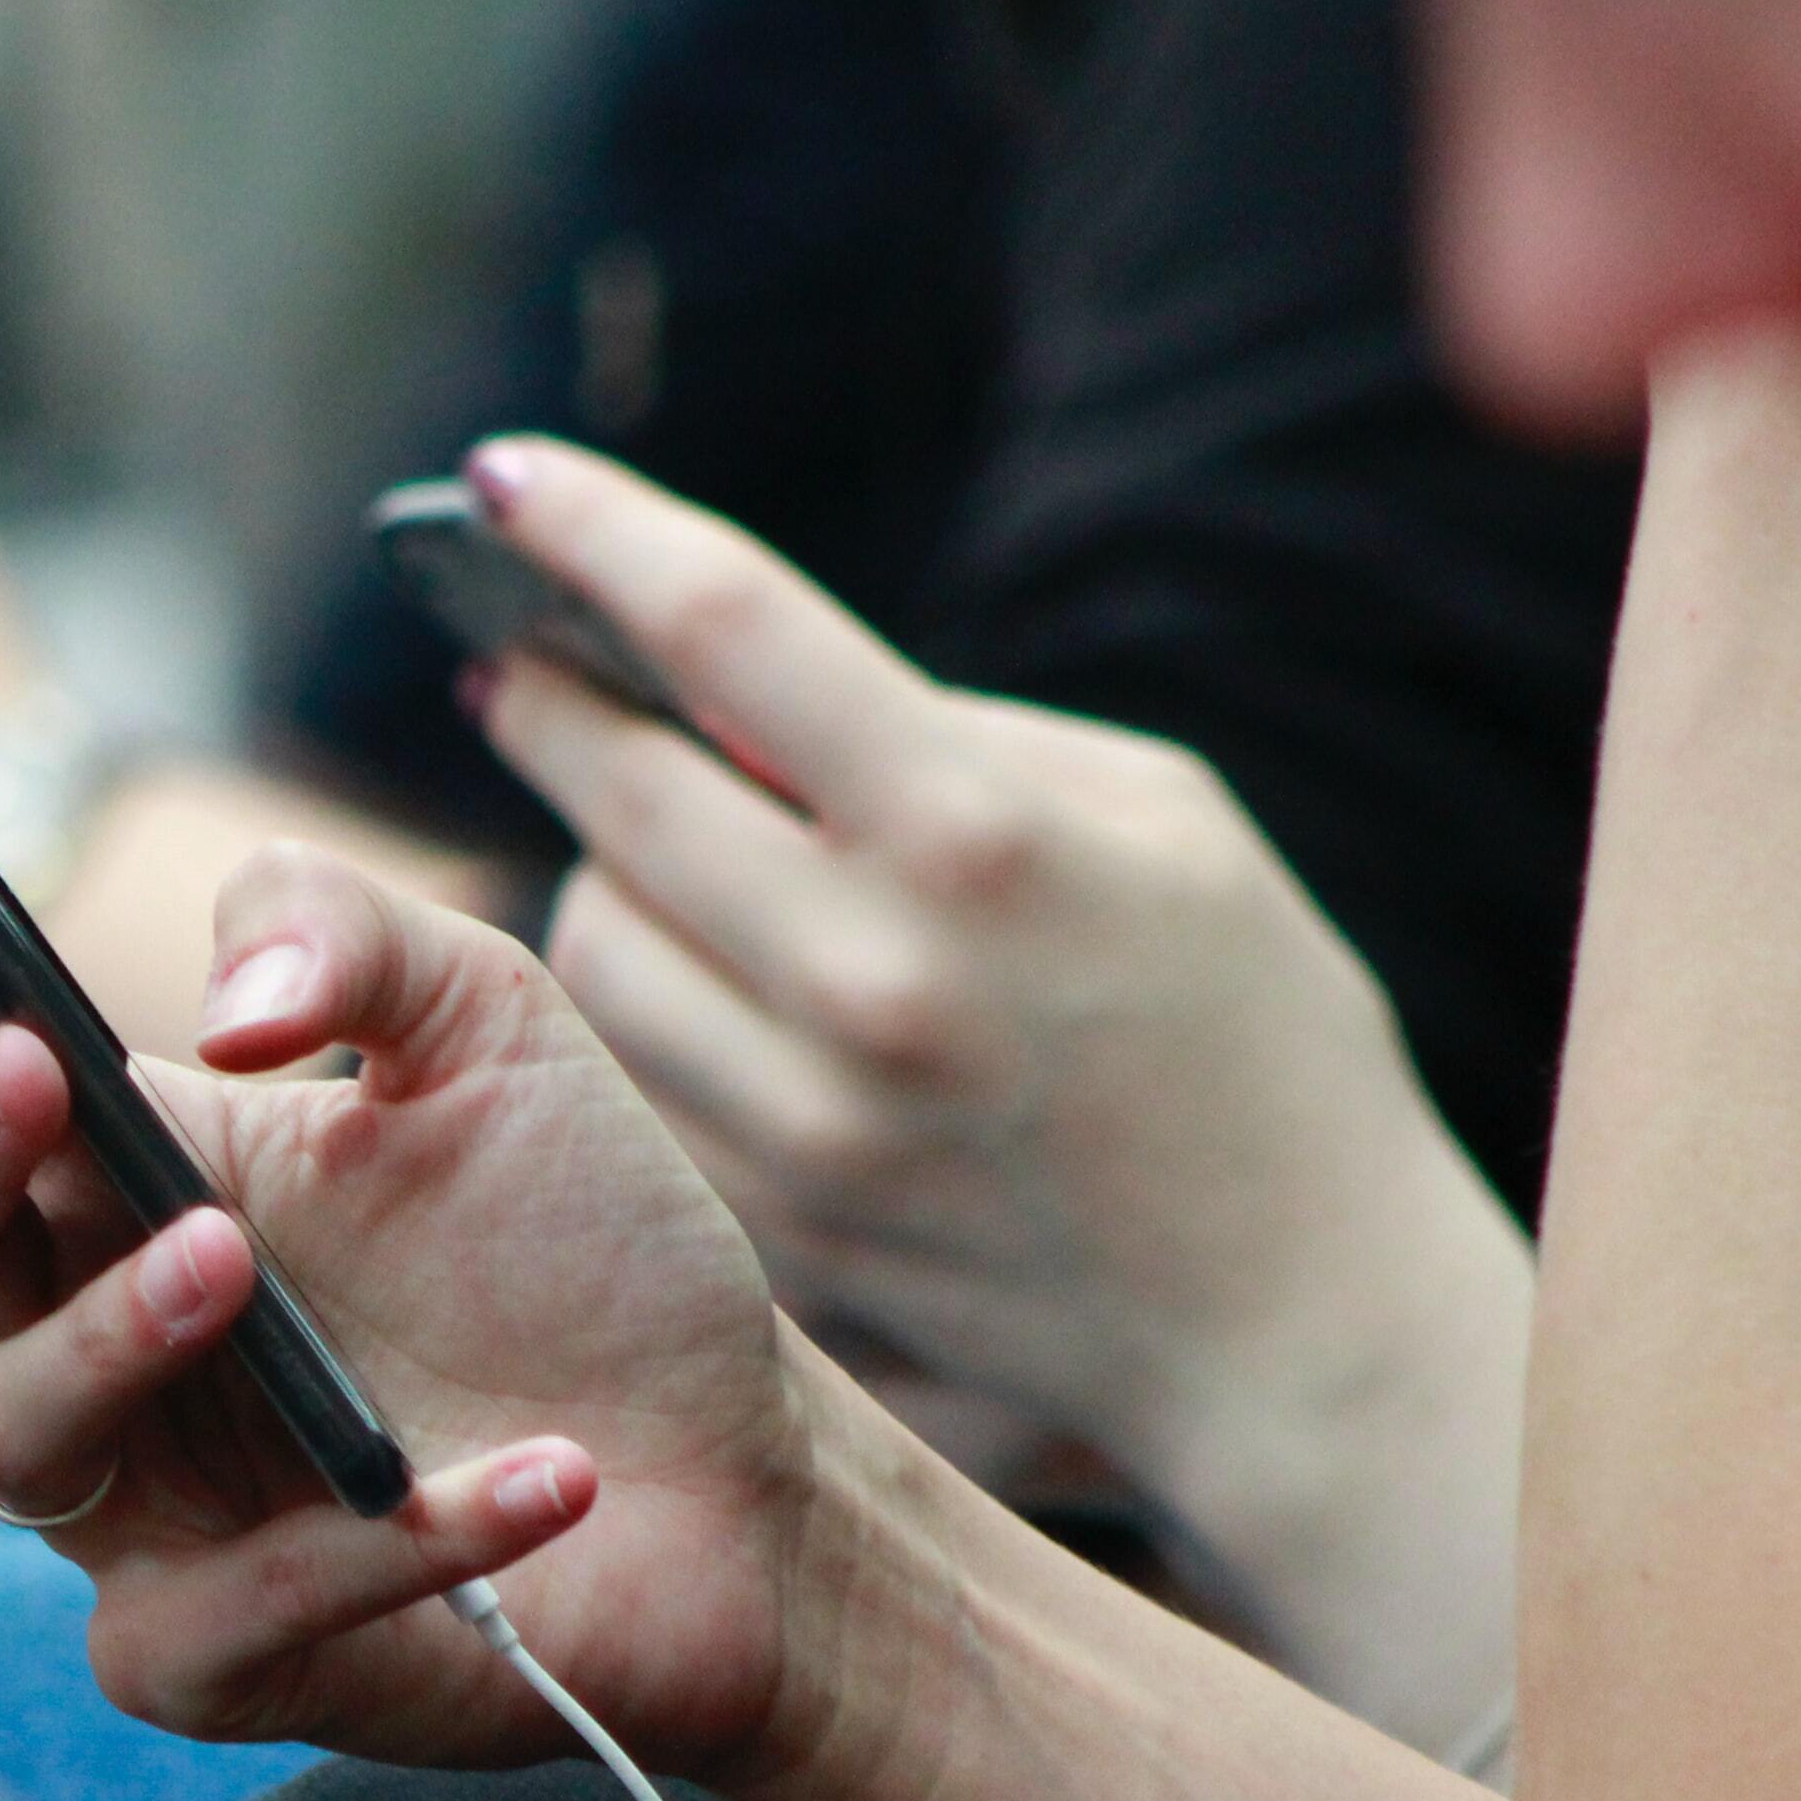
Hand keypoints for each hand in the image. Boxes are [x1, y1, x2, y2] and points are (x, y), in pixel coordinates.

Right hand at [0, 834, 878, 1775]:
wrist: (746, 1473)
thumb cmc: (587, 1248)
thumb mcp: (492, 1029)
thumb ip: (348, 934)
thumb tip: (223, 1006)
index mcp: (131, 1173)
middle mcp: (102, 1334)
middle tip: (32, 1076)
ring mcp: (149, 1506)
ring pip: (12, 1435)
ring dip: (105, 1338)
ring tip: (232, 1260)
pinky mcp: (230, 1658)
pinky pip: (226, 1616)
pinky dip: (377, 1545)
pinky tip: (546, 1475)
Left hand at [467, 437, 1533, 1755]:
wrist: (1299, 1322)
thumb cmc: (1255, 1035)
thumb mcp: (1160, 821)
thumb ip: (951, 740)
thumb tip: (749, 698)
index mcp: (976, 833)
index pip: (721, 628)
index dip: (590, 530)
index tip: (502, 479)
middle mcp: (868, 976)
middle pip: (612, 791)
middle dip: (545, 706)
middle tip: (512, 665)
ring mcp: (810, 1123)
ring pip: (591, 946)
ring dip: (596, 872)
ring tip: (640, 842)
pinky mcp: (776, 1232)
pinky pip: (634, 1081)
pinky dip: (647, 1015)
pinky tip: (699, 986)